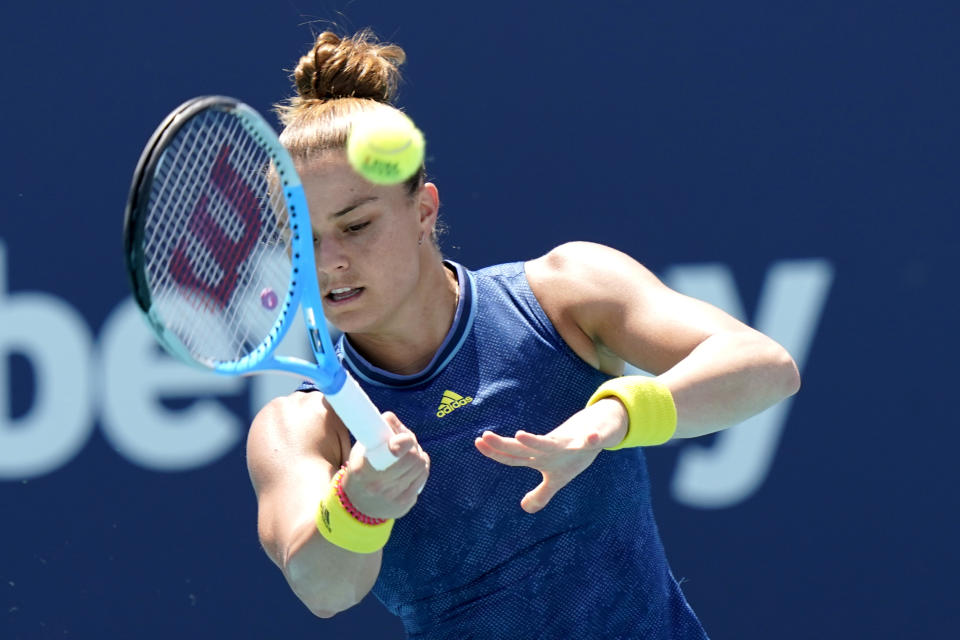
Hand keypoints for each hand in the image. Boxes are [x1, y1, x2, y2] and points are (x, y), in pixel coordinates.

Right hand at [341, 412, 429, 519]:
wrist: (357, 506)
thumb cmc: (360, 469)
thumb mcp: (360, 448)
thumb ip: (376, 430)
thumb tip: (391, 419)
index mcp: (364, 470)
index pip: (395, 451)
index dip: (404, 441)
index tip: (404, 438)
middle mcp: (378, 486)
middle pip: (413, 457)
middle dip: (413, 446)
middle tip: (408, 443)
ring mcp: (393, 497)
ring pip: (421, 466)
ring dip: (418, 455)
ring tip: (410, 453)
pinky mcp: (405, 504)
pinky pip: (422, 478)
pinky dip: (421, 468)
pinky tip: (413, 466)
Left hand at [474, 398, 627, 513]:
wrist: (599, 427)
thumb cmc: (573, 453)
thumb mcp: (557, 478)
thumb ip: (541, 493)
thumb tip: (524, 507)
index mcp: (541, 456)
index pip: (515, 456)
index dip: (497, 452)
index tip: (477, 442)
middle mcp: (551, 447)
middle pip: (525, 447)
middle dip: (506, 443)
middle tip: (485, 436)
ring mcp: (570, 442)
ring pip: (551, 442)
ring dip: (535, 440)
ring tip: (520, 435)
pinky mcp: (591, 438)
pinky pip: (591, 440)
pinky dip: (591, 440)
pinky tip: (592, 440)